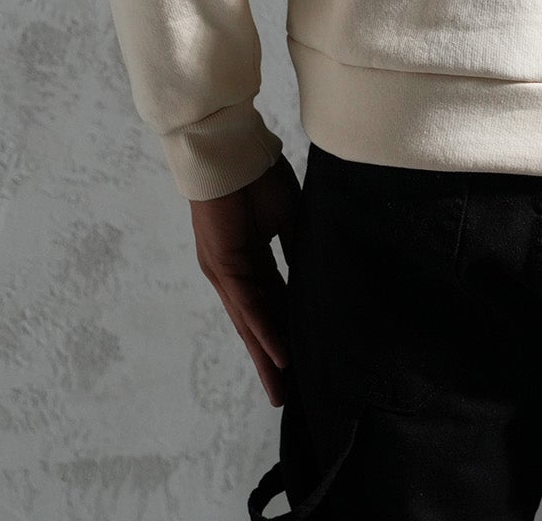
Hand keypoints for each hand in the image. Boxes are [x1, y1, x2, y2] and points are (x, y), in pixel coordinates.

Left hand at [190, 153, 301, 406]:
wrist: (229, 149)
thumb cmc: (256, 174)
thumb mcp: (287, 215)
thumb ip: (297, 247)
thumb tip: (317, 273)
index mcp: (250, 261)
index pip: (270, 305)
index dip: (283, 332)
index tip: (298, 359)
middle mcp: (235, 273)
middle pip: (256, 324)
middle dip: (269, 359)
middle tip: (283, 394)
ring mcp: (226, 272)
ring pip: (249, 322)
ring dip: (265, 356)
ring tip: (281, 387)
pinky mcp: (224, 265)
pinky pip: (247, 303)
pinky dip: (263, 329)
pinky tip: (277, 353)